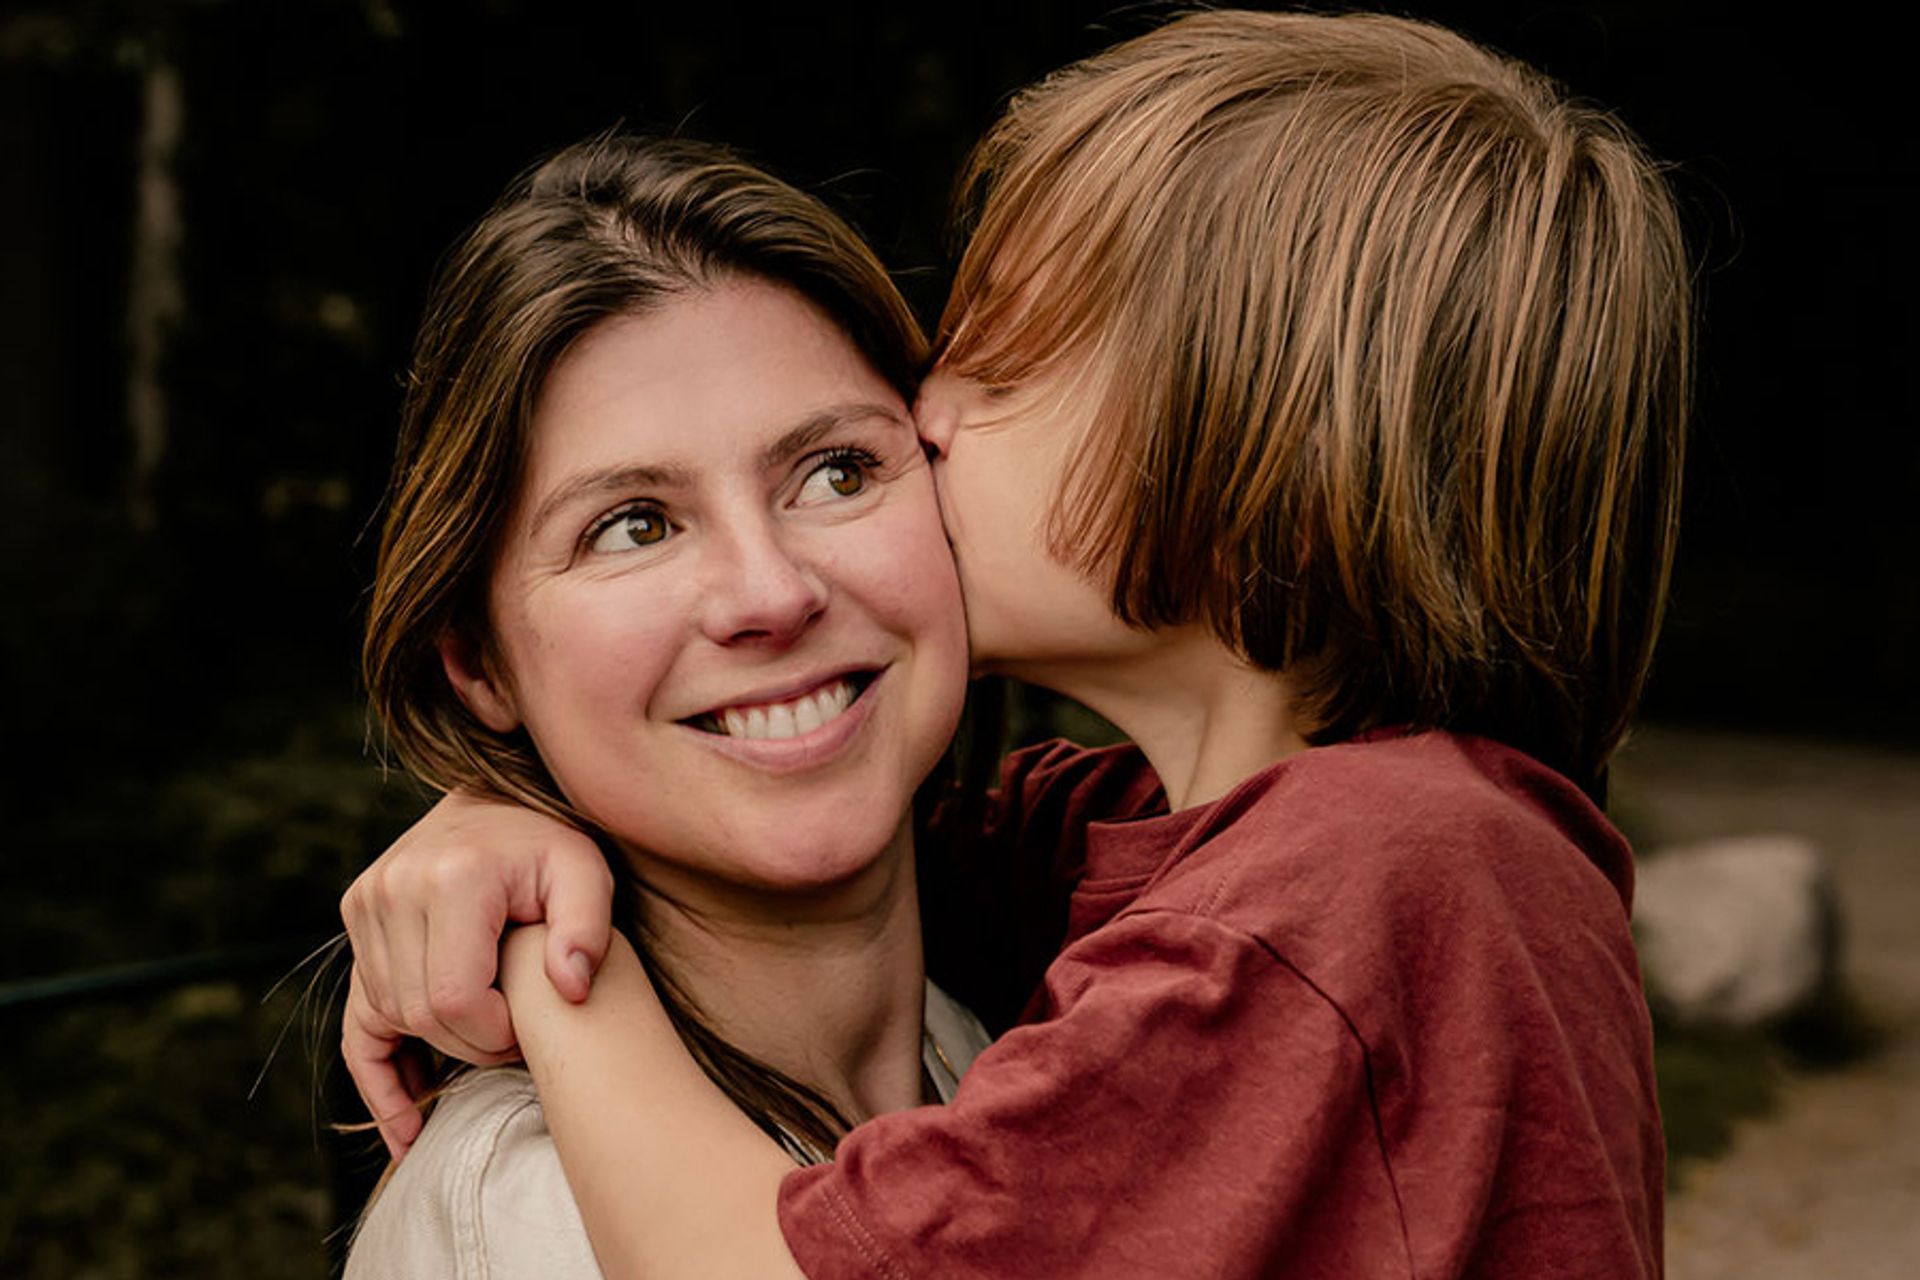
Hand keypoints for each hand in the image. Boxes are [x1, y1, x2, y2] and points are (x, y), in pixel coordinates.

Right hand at [339, 788, 614, 1155]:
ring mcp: (366, 904)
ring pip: (392, 1016)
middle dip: (472, 1043)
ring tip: (487, 1041)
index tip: (530, 1028)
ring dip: (439, 1045)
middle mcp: (393, 888)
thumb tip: (570, 988)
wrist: (499, 801)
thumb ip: (588, 927)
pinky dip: (378, 1076)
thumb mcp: (587, 873)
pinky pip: (354, 1018)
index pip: (456, 998)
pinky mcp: (356, 920)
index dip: (494, 1033)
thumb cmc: (552, 843)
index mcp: (452, 879)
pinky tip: (406, 1131)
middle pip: (421, 1014)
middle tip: (517, 1036)